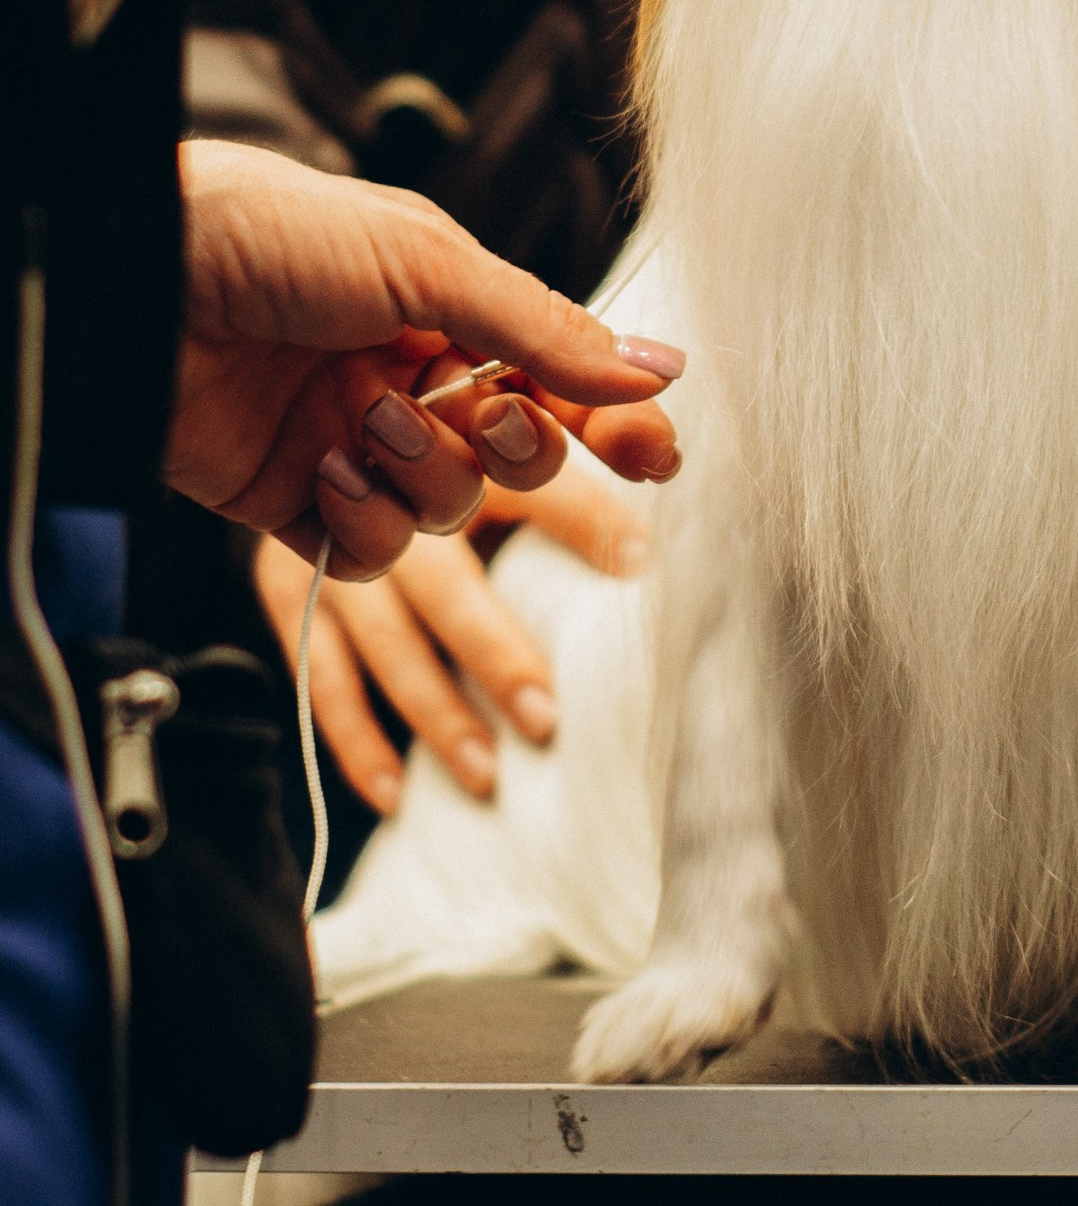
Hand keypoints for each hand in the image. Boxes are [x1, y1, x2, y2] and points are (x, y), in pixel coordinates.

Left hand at [169, 141, 683, 581]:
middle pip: (516, 452)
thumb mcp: (424, 260)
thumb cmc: (273, 234)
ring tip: (368, 422)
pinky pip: (370, 551)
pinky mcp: (296, 504)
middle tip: (486, 413)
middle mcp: (409, 377)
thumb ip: (542, 325)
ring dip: (424, 472)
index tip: (656, 453)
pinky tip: (324, 470)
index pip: (558, 375)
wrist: (140, 282)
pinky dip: (361, 520)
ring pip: (447, 508)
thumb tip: (654, 367)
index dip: (611, 416)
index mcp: (449, 309)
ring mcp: (355, 443)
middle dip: (516, 444)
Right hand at [253, 459, 648, 811]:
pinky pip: (319, 675)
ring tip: (487, 771)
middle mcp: (384, 489)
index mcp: (451, 434)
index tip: (638, 562)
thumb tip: (666, 455)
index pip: (519, 479)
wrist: (330, 423)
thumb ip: (595, 426)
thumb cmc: (453, 426)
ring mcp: (328, 544)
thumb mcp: (514, 411)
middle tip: (545, 718)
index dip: (578, 514)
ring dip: (435, 711)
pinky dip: (355, 739)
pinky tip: (396, 794)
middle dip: (494, 651)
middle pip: (441, 578)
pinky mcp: (284, 588)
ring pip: (383, 639)